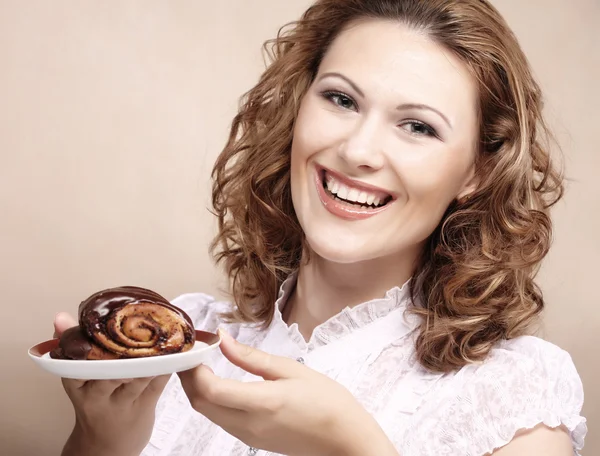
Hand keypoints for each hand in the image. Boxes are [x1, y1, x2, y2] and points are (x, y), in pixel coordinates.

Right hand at [54, 313, 170, 455]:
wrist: (106, 446)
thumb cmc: (94, 402)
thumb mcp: (77, 378)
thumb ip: (73, 346)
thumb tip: (61, 317)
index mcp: (76, 382)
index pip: (78, 362)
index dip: (91, 343)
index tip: (100, 324)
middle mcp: (97, 394)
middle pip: (110, 369)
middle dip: (124, 350)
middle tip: (137, 327)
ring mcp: (122, 402)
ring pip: (137, 375)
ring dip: (150, 355)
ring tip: (158, 335)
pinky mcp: (145, 405)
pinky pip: (157, 382)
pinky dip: (166, 364)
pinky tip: (173, 350)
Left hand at [178, 330, 398, 455]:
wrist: (346, 440)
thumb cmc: (327, 402)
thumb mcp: (291, 370)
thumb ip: (252, 357)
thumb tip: (223, 339)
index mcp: (262, 403)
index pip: (210, 389)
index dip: (193, 367)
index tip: (196, 346)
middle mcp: (250, 424)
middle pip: (200, 403)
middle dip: (188, 377)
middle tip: (192, 352)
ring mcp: (249, 436)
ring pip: (208, 413)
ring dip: (197, 389)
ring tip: (202, 363)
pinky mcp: (252, 440)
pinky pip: (221, 420)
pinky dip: (211, 400)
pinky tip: (219, 382)